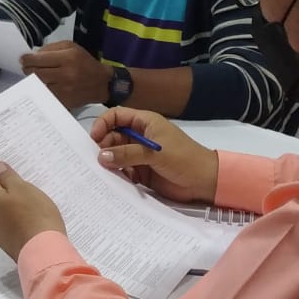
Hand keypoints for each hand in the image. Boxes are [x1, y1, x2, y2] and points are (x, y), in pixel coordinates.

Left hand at [0, 161, 65, 260]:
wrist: (43, 252)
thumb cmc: (33, 214)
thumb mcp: (23, 188)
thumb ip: (7, 176)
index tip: (11, 167)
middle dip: (4, 187)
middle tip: (24, 183)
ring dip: (9, 203)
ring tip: (29, 200)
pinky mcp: (4, 242)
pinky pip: (5, 222)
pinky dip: (13, 216)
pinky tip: (29, 216)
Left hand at [20, 41, 110, 107]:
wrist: (101, 83)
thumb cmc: (85, 63)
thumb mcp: (71, 47)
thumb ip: (51, 48)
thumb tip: (33, 54)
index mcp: (67, 58)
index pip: (38, 59)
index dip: (27, 59)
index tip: (23, 59)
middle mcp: (65, 75)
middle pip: (35, 73)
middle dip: (28, 69)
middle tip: (27, 67)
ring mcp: (64, 90)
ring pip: (39, 85)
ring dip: (34, 80)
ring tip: (37, 75)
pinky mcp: (63, 101)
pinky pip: (45, 95)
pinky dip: (42, 89)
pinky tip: (45, 84)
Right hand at [91, 107, 218, 202]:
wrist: (204, 181)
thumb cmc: (183, 158)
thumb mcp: (155, 152)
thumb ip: (127, 154)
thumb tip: (101, 156)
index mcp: (144, 122)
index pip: (116, 116)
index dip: (103, 124)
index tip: (93, 138)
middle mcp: (139, 136)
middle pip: (112, 137)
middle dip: (103, 146)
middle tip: (95, 160)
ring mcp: (139, 155)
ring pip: (115, 155)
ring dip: (108, 162)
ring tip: (100, 172)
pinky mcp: (141, 172)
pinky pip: (122, 171)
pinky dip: (116, 175)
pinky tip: (111, 181)